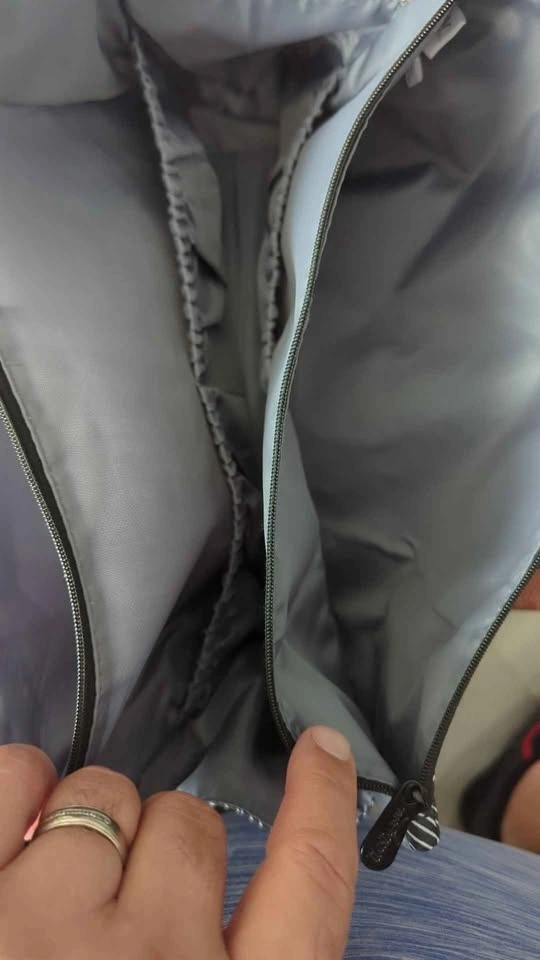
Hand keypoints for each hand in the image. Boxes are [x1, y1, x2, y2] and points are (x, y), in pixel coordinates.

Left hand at [0, 726, 357, 958]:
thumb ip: (210, 950)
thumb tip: (187, 859)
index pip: (310, 886)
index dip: (322, 804)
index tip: (323, 749)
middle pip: (189, 826)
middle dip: (153, 848)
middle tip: (107, 914)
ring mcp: (59, 928)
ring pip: (104, 797)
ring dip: (79, 829)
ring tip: (43, 901)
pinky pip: (18, 777)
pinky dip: (18, 790)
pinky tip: (10, 841)